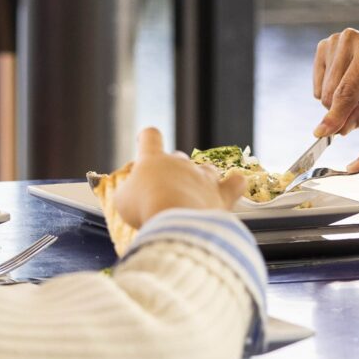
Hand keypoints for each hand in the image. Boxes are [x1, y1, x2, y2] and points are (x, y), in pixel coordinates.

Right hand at [105, 127, 244, 231]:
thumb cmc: (145, 208)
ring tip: (193, 196)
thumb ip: (130, 191)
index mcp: (153, 159)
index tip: (145, 142)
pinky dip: (234, 184)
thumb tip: (134, 194)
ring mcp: (203, 176)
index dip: (147, 139)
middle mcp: (181, 162)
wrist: (176, 222)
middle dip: (172, 172)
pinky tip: (234, 186)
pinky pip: (235, 183)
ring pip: (205, 169)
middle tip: (164, 194)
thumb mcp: (123, 199)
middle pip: (178, 157)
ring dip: (200, 179)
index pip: (150, 137)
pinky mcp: (221, 194)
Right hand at [312, 31, 358, 137]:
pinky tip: (349, 85)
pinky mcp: (325, 45)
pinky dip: (330, 92)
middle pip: (331, 92)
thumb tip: (339, 130)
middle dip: (341, 110)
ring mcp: (335, 40)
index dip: (335, 115)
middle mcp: (350, 39)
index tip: (322, 134)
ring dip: (337, 102)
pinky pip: (318, 84)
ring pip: (322, 90)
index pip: (347, 90)